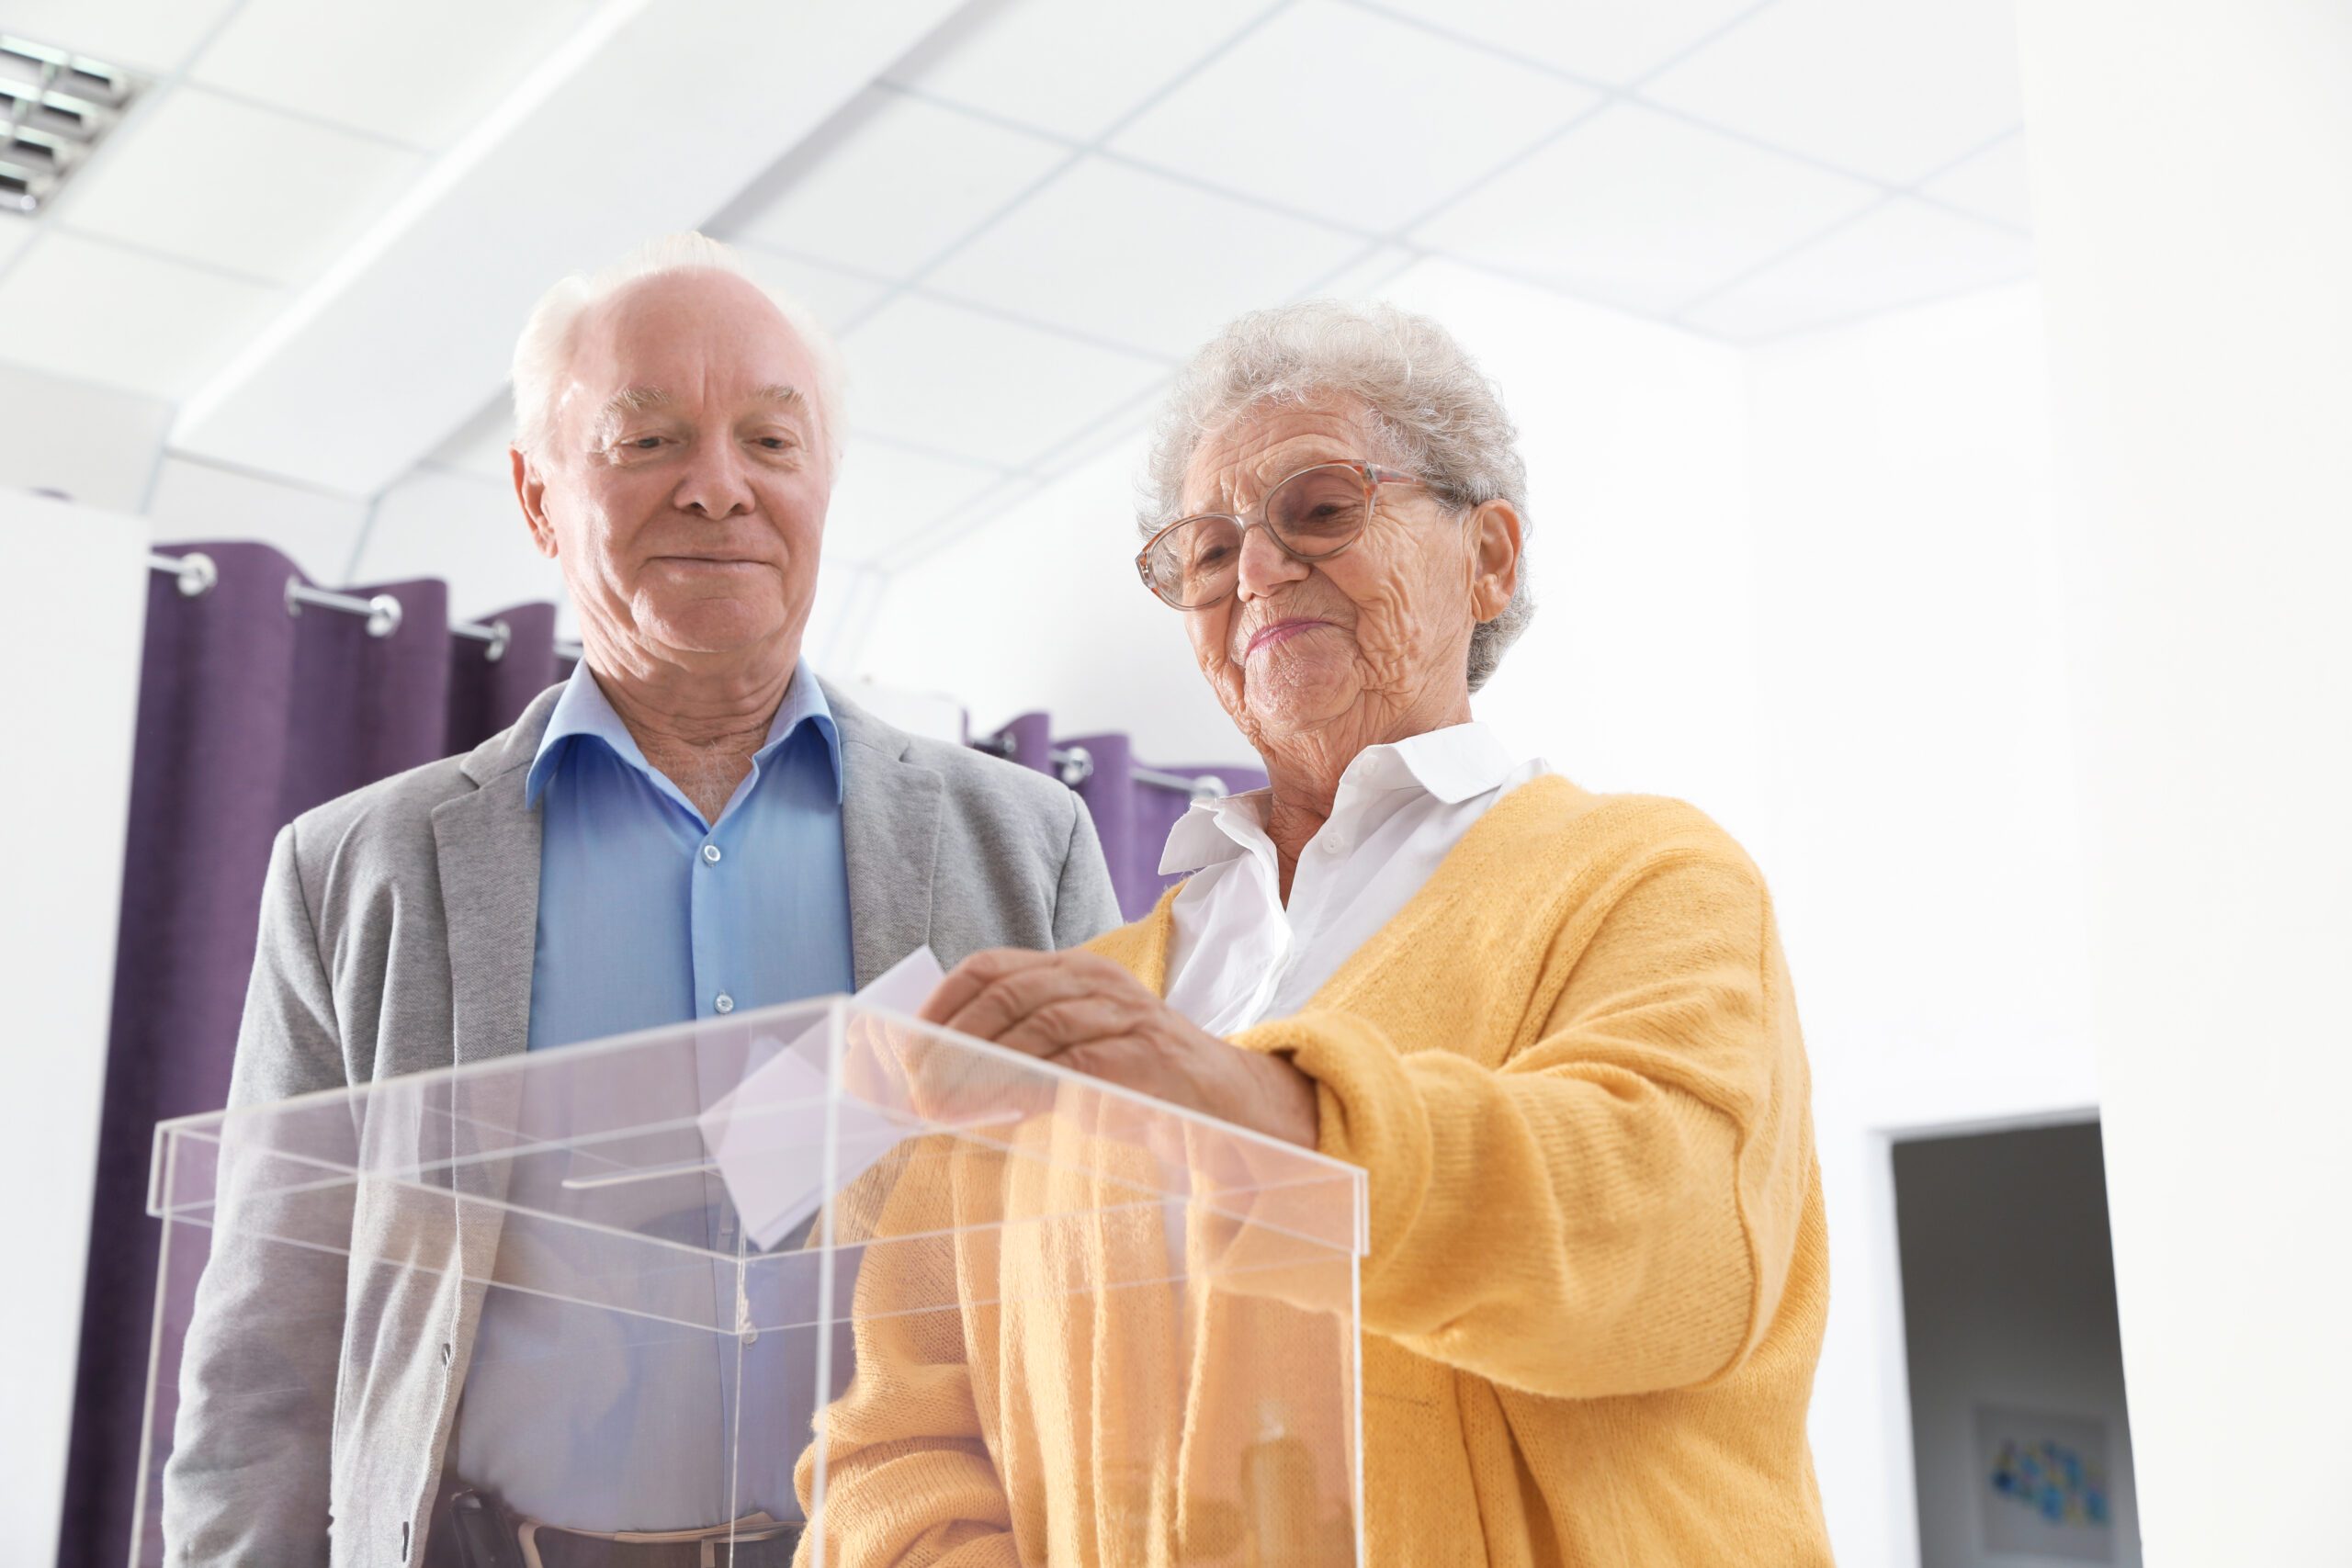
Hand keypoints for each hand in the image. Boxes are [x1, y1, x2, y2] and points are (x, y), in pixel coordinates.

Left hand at [918, 949, 1319, 1148]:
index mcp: (1074, 973)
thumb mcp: (1073, 1059)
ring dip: (980, 1070)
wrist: (1231, 1109)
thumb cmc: (1141, 1086)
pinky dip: (1030, 1086)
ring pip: (1036, 1027)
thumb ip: (1019, 1061)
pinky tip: (1003, 1110)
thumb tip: (940, 1086)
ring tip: (944, 1106)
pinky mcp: (1147, 1055)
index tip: (907, 1047)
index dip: (941, 1004)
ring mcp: (1126, 1014)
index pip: (990, 968)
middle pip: (1006, 995)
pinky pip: (1076, 1063)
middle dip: (951, 1042)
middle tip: (916, 1088)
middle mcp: (1098, 982)